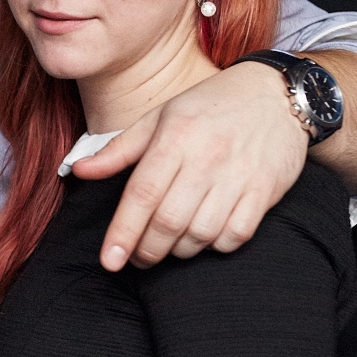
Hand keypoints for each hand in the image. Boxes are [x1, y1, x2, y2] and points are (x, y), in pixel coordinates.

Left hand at [70, 61, 305, 267]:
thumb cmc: (210, 106)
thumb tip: (78, 171)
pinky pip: (236, 235)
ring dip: (180, 250)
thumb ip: (119, 150)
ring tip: (170, 244)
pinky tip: (206, 236)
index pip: (142, 194)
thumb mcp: (160, 118)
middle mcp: (207, 158)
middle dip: (147, 250)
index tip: (110, 261)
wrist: (278, 94)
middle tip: (139, 256)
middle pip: (169, 222)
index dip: (123, 233)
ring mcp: (238, 176)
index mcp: (175, 137)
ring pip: (201, 234)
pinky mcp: (266, 190)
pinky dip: (216, 246)